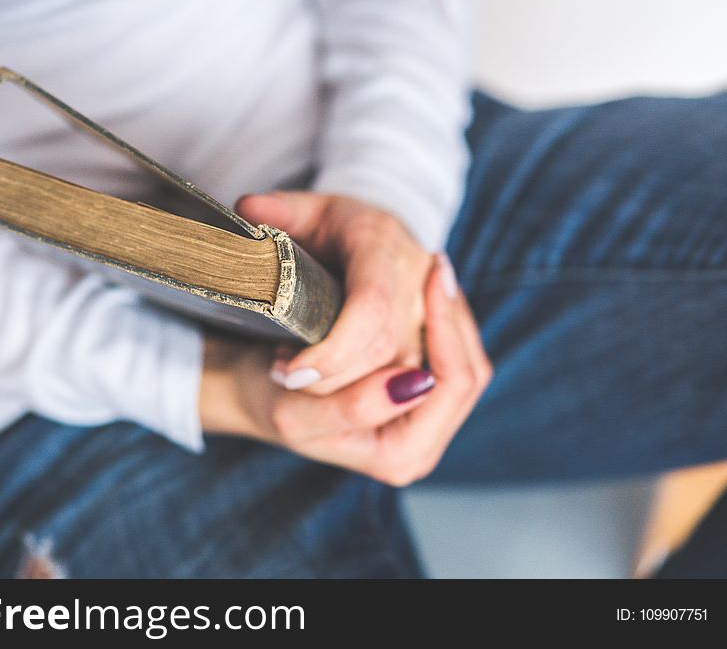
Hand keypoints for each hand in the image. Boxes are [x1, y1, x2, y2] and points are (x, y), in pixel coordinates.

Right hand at [200, 254, 492, 485]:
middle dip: (450, 318)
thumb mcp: (295, 413)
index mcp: (400, 456)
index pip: (451, 386)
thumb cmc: (269, 399)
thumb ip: (351, 408)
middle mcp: (421, 445)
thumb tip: (414, 383)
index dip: (445, 330)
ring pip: (467, 357)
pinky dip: (444, 317)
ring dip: (450, 314)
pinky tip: (432, 286)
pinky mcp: (421, 392)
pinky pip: (453, 350)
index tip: (428, 276)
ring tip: (436, 272)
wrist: (259, 388)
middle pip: (467, 372)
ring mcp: (425, 420)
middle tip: (434, 269)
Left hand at [236, 192, 431, 394]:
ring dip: (345, 390)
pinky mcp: (439, 339)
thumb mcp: (305, 211)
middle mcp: (417, 279)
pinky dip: (369, 398)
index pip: (369, 307)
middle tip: (281, 374)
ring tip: (300, 376)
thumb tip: (247, 209)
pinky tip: (331, 386)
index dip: (333, 350)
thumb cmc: (336, 228)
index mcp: (381, 243)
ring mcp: (431, 314)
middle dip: (328, 380)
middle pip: (381, 353)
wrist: (381, 239)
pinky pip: (416, 387)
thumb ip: (277, 210)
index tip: (290, 373)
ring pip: (399, 378)